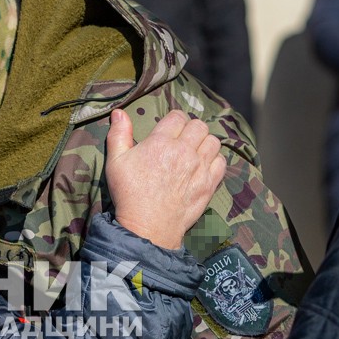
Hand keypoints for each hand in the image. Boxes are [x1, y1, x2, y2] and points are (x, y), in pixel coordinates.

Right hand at [105, 109, 226, 248]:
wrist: (147, 227)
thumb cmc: (129, 194)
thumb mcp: (116, 162)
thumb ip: (118, 134)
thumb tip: (118, 112)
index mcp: (161, 142)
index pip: (178, 116)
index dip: (174, 120)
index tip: (170, 128)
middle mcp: (184, 151)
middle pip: (199, 125)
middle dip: (191, 129)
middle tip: (183, 139)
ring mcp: (199, 168)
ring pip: (213, 141)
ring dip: (204, 142)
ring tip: (195, 151)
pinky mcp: (209, 184)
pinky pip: (221, 162)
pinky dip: (215, 160)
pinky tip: (204, 165)